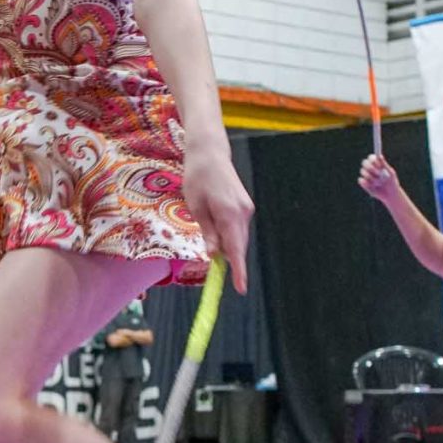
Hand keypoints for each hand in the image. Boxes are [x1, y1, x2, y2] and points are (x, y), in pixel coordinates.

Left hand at [183, 153, 253, 293]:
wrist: (210, 153)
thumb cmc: (197, 177)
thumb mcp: (195, 207)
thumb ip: (207, 232)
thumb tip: (214, 254)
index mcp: (228, 213)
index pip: (236, 248)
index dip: (238, 270)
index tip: (241, 288)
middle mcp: (243, 212)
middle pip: (238, 246)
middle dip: (230, 261)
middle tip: (218, 275)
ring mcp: (246, 209)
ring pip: (238, 238)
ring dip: (228, 247)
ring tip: (212, 245)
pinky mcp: (245, 207)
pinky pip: (238, 229)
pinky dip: (230, 237)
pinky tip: (218, 234)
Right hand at [357, 152, 399, 202]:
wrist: (390, 195)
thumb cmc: (392, 182)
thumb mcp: (391, 173)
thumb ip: (384, 165)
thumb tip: (379, 156)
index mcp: (377, 164)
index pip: (371, 158)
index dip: (372, 159)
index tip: (377, 164)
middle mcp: (370, 169)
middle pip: (364, 163)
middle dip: (371, 168)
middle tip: (378, 173)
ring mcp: (366, 176)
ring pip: (363, 171)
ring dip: (372, 177)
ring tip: (379, 183)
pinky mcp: (364, 183)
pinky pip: (361, 180)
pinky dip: (367, 183)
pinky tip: (373, 186)